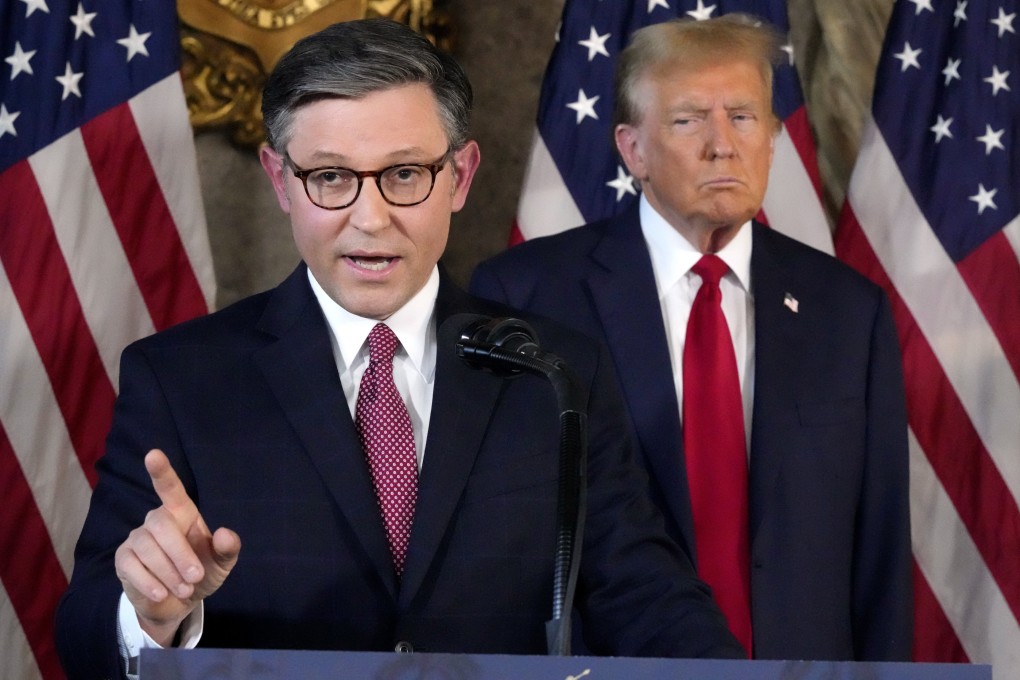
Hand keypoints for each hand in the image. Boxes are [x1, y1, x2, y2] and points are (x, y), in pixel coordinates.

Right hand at [114, 449, 240, 645]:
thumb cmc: (201, 572)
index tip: (153, 454)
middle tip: (195, 577)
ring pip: (147, 548)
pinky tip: (162, 594)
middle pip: (161, 525)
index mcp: (182, 513)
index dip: (162, 471)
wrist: (178, 603)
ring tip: (184, 589)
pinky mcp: (123, 559)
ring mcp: (137, 538)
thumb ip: (227, 549)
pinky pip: (131, 567)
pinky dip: (149, 583)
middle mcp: (157, 521)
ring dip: (168, 572)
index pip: (170, 488)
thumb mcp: (221, 564)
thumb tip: (225, 533)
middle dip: (180, 554)